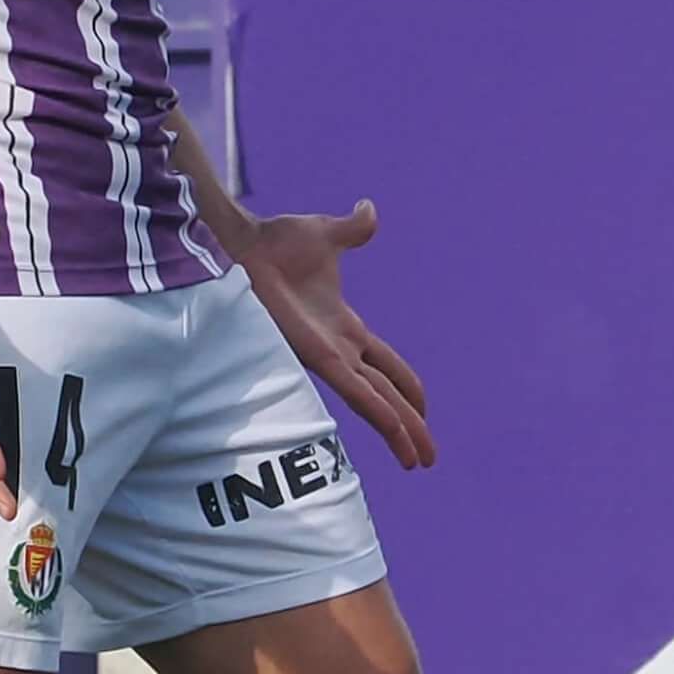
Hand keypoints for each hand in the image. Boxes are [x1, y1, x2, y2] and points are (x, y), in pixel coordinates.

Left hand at [238, 199, 436, 468]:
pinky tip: (397, 433)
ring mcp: (329, 357)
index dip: (407, 389)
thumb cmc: (274, 242)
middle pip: (386, 395)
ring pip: (377, 403)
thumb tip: (369, 211)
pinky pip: (358, 392)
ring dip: (401, 432)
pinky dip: (380, 413)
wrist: (244, 244)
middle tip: (429, 459)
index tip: (425, 410)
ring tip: (420, 462)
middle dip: (410, 427)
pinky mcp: (318, 358)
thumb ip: (353, 229)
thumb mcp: (326, 234)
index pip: (387, 367)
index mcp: (345, 328)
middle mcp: (339, 350)